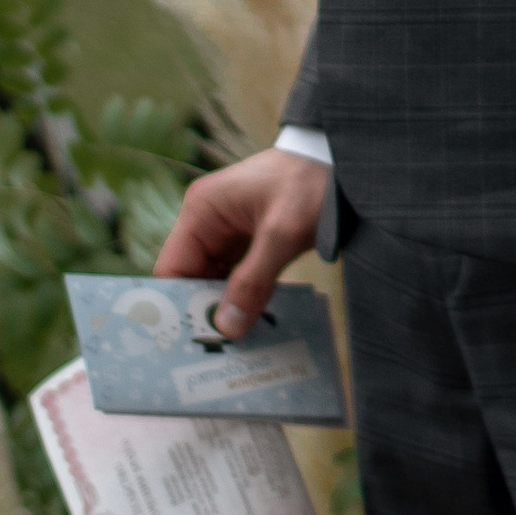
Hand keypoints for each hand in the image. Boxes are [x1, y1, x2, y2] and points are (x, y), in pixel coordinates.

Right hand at [153, 147, 329, 337]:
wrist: (343, 159)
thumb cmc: (310, 182)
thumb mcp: (283, 233)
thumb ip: (253, 280)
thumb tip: (227, 328)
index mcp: (202, 211)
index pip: (171, 269)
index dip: (176, 306)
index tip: (188, 342)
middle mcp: (207, 222)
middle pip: (191, 281)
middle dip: (202, 314)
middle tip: (215, 355)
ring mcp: (228, 233)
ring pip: (214, 284)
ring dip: (225, 311)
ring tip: (234, 349)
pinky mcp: (250, 243)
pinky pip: (236, 279)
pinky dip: (243, 301)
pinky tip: (253, 326)